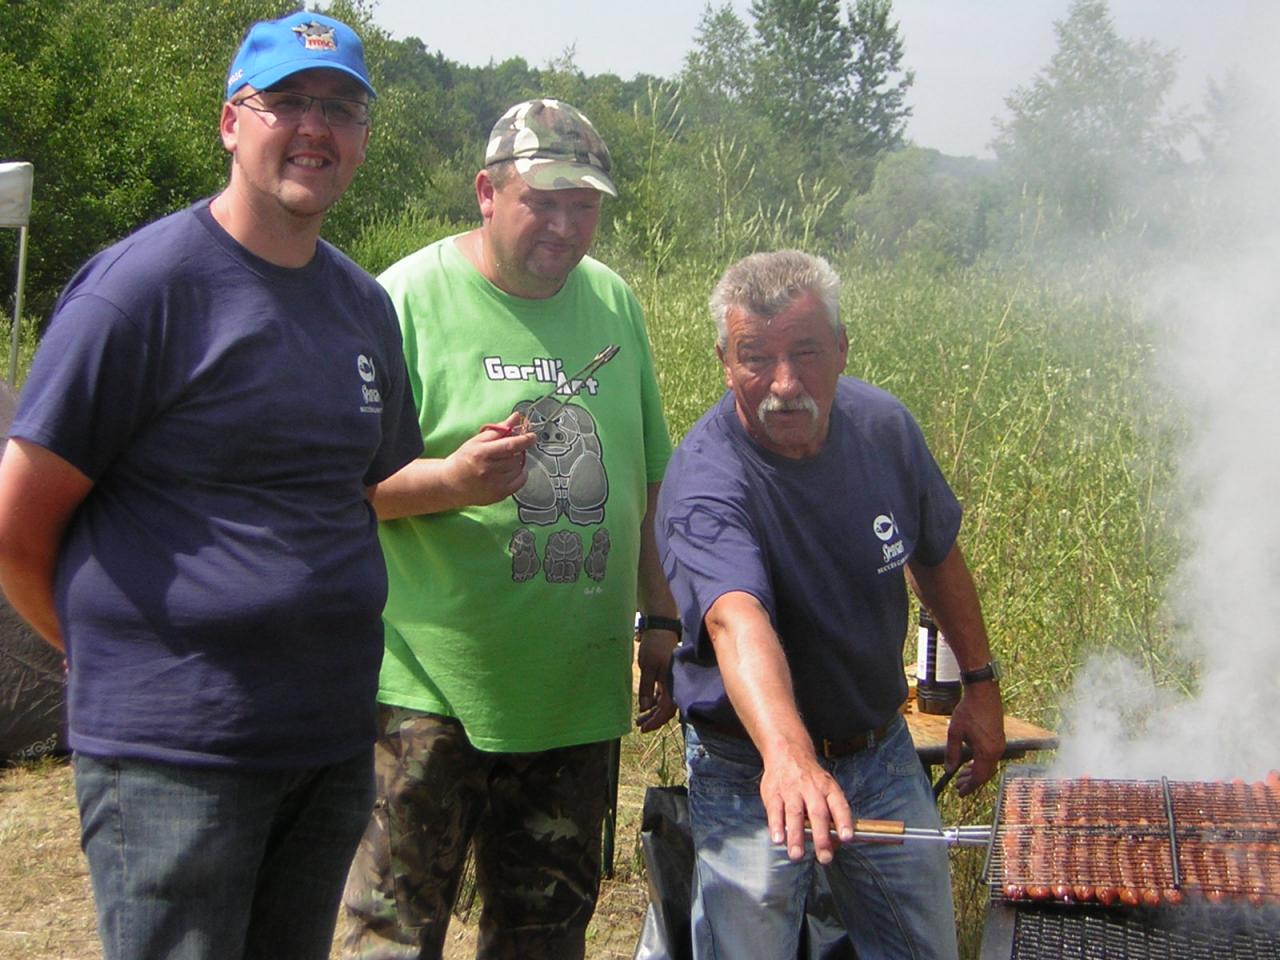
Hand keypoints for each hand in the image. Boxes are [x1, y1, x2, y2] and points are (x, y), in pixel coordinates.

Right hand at [441, 412, 535, 506]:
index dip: (524, 440)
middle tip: (510, 449)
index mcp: (481, 453)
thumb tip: (516, 417)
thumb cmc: (464, 459)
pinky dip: (521, 473)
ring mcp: (494, 485)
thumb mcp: (477, 441)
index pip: (510, 445)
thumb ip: (499, 429)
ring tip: (506, 460)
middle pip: (515, 457)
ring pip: (519, 468)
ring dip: (517, 462)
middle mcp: (488, 470)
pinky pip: (520, 482)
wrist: (451, 483)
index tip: (532, 436)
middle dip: (517, 451)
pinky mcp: (499, 495)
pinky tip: (514, 470)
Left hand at [634, 629, 677, 731]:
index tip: (644, 728)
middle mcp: (675, 684)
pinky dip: (655, 701)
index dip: (655, 721)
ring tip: (639, 719)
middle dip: (653, 719)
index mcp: (672, 683)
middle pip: (666, 709)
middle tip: (640, 726)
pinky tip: (646, 706)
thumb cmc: (654, 645)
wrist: (661, 628)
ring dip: (653, 711)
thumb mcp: (647, 666)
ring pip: (664, 702)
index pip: (666, 710)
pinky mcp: (669, 676)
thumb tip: (645, 708)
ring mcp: (672, 681)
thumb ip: (646, 687)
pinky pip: (663, 694)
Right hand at [759, 744, 853, 863]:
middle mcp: (811, 789)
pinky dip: (776, 825)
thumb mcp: (826, 788)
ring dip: (796, 836)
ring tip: (797, 855)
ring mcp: (791, 790)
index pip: (839, 805)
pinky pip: (775, 810)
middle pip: (818, 813)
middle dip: (821, 837)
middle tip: (824, 857)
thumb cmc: (810, 778)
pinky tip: (778, 839)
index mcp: (828, 788)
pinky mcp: (773, 793)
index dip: (844, 821)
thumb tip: (837, 843)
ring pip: (795, 814)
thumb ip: (831, 815)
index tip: (847, 837)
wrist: (787, 751)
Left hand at [944, 680, 1004, 795]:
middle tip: (958, 785)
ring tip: (962, 775)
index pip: (979, 777)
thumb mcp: (955, 732)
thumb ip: (952, 753)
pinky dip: (981, 763)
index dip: (969, 786)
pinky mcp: (1000, 738)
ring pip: (989, 766)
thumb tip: (948, 770)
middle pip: (985, 774)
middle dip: (972, 781)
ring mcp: (1000, 744)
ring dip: (976, 772)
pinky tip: (971, 762)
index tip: (960, 792)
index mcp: (987, 752)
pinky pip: (991, 757)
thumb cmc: (968, 710)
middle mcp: (997, 750)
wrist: (984, 692)